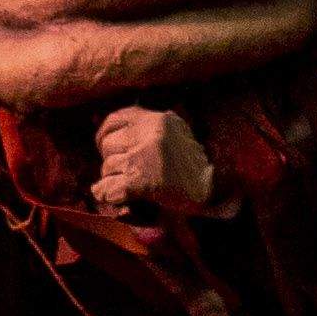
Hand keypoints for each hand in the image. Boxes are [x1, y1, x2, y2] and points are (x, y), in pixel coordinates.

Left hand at [89, 106, 212, 219]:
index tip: (106, 146)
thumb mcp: (174, 131)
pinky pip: (108, 188)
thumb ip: (147, 126)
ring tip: (128, 184)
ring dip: (113, 178)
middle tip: (123, 170)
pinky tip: (113, 196)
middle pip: (108, 145)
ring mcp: (143, 158)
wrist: (211, 191)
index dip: (105, 134)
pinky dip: (107, 194)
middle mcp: (149, 135)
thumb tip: (108, 129)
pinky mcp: (141, 182)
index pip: (115, 119)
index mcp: (157, 120)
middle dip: (112, 160)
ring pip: (107, 167)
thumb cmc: (191, 164)